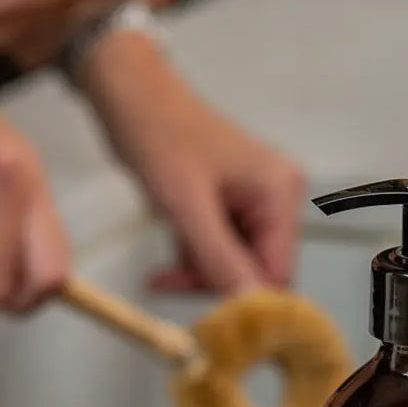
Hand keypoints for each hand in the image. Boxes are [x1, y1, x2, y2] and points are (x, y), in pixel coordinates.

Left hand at [82, 32, 303, 292]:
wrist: (129, 94)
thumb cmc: (157, 133)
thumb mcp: (186, 205)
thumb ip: (219, 258)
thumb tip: (247, 306)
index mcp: (278, 191)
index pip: (278, 271)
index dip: (244, 296)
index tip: (207, 312)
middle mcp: (276, 196)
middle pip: (258, 271)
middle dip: (214, 282)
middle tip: (171, 282)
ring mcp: (254, 201)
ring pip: (235, 265)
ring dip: (199, 272)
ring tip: (164, 268)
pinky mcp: (231, 205)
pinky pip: (221, 249)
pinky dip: (194, 258)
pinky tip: (170, 255)